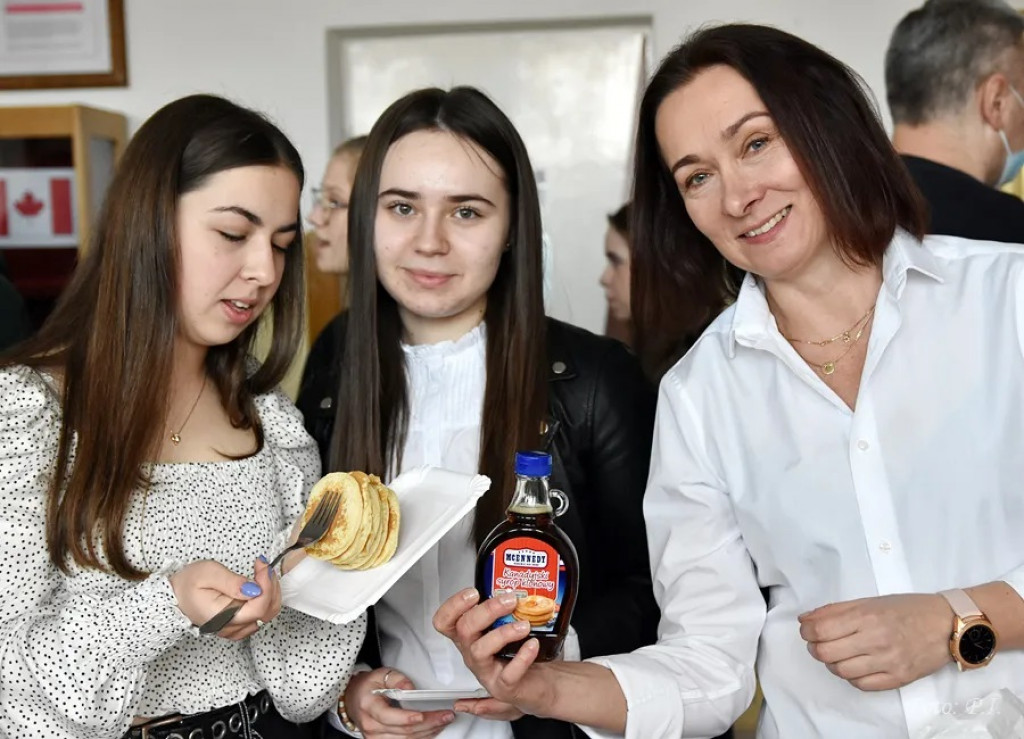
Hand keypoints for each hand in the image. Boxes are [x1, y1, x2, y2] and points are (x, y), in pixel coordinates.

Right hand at [170, 558, 280, 639]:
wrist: (175, 596)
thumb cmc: (189, 583)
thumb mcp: (208, 573)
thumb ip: (233, 582)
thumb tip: (255, 590)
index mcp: (223, 616)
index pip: (259, 607)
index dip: (267, 585)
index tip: (262, 565)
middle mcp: (231, 627)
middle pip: (267, 612)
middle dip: (271, 586)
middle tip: (263, 567)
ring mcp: (234, 629)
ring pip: (266, 615)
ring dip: (270, 592)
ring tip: (261, 575)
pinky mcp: (237, 626)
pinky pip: (260, 617)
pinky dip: (265, 600)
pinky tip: (258, 587)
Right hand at [344, 667, 453, 737]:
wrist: (353, 699)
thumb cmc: (368, 686)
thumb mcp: (381, 674)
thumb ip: (397, 678)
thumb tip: (411, 688)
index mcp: (369, 707)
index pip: (388, 717)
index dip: (407, 718)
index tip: (422, 715)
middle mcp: (371, 725)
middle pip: (403, 730)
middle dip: (428, 723)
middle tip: (446, 716)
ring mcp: (376, 737)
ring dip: (428, 732)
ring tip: (443, 721)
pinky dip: (421, 737)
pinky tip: (432, 729)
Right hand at [433, 589, 547, 717]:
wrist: (543, 683)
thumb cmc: (522, 651)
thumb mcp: (507, 626)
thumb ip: (508, 608)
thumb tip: (520, 584)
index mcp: (470, 637)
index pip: (445, 621)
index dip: (453, 606)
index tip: (473, 593)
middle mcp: (473, 653)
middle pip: (464, 629)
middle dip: (486, 610)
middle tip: (509, 600)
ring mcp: (486, 671)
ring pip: (479, 650)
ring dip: (502, 633)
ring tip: (524, 625)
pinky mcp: (503, 687)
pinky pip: (508, 674)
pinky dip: (522, 657)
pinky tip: (532, 645)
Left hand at [799, 593, 952, 690]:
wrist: (948, 625)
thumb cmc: (909, 608)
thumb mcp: (870, 601)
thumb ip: (835, 610)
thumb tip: (805, 619)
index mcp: (866, 616)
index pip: (821, 630)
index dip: (807, 632)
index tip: (807, 630)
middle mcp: (876, 639)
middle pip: (827, 653)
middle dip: (815, 648)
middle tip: (819, 643)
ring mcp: (888, 661)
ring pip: (842, 671)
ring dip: (832, 663)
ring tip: (838, 654)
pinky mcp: (899, 678)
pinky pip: (863, 685)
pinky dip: (852, 677)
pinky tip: (856, 666)